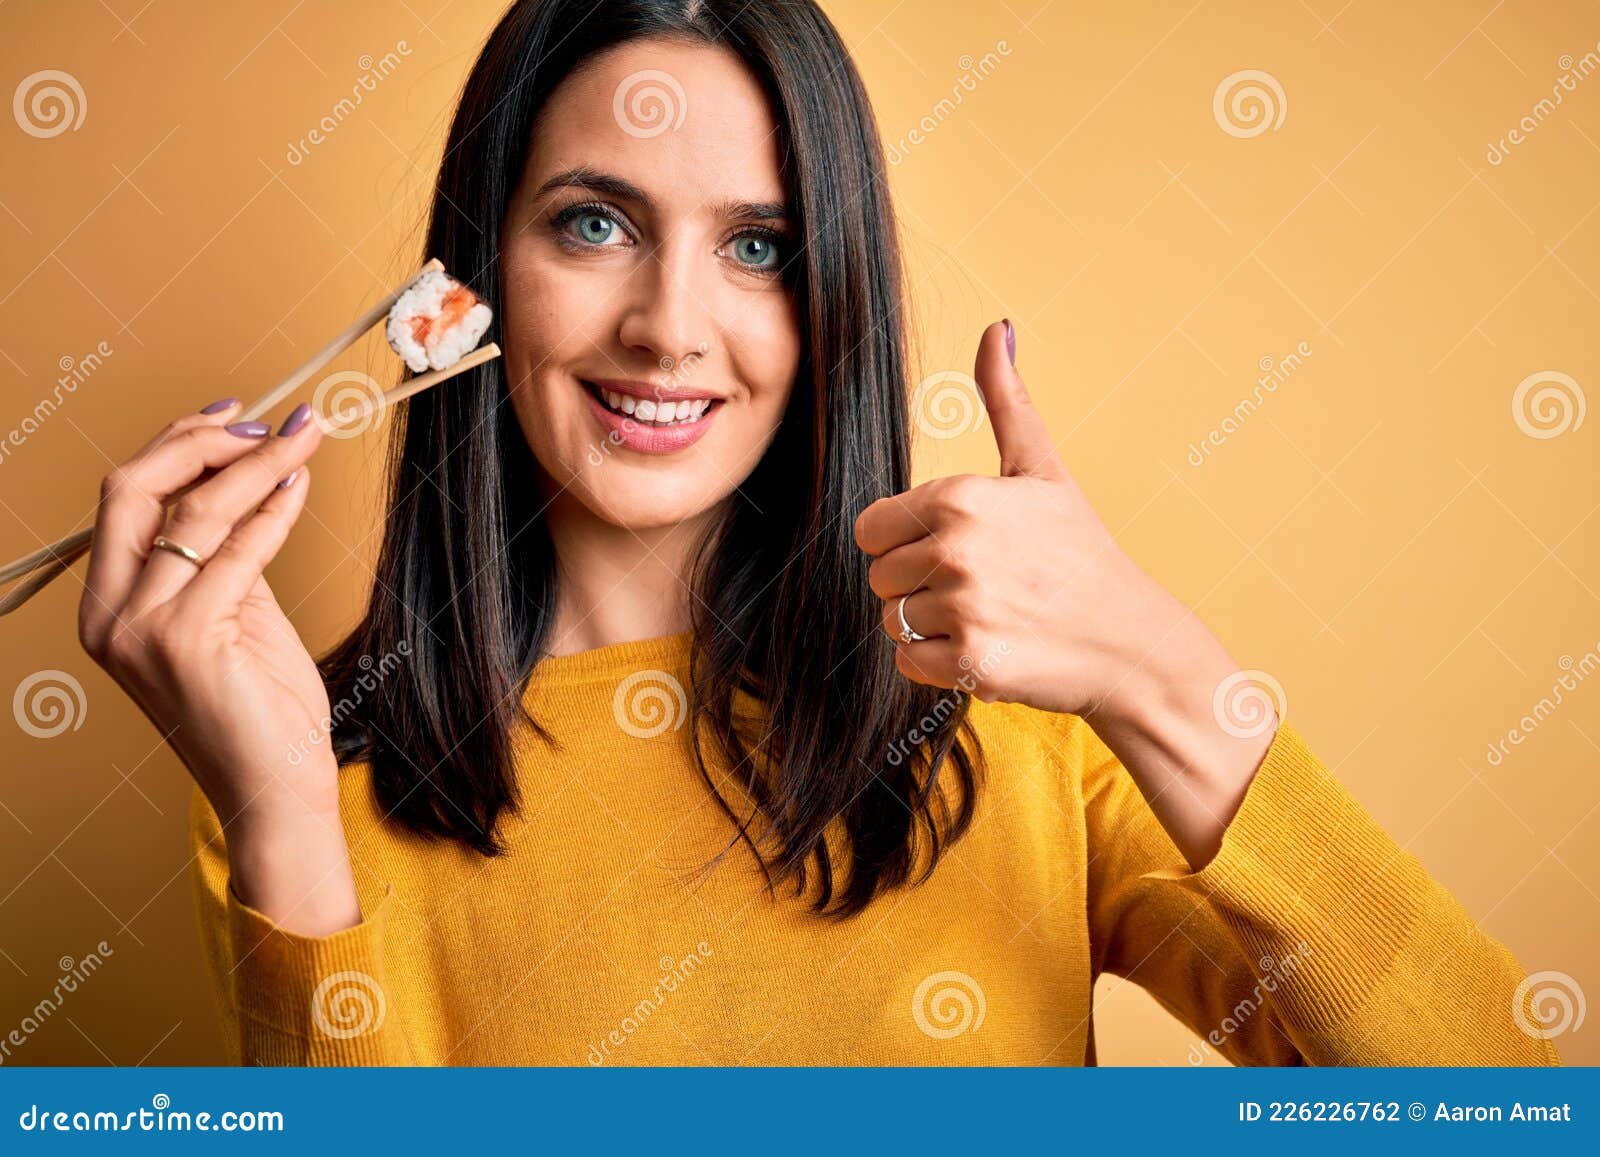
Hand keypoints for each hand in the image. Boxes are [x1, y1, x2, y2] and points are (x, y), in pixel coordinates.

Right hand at [78, 399, 359, 931]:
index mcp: (108, 609)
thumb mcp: (233, 617)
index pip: (126, 501)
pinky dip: (273, 509)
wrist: (276, 789)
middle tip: (267, 420)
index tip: (235, 419)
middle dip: (200, 441)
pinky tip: (300, 485)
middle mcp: (110, 617)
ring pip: (193, 513)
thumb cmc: (261, 710)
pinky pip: (237, 551)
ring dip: (255, 464)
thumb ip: (222, 558)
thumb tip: (246, 482)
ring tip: (304, 436)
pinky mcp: (188, 641)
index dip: (177, 448)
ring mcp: (142, 630)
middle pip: (134, 491)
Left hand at [853, 319, 1179, 717]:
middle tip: (978, 588)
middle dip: (916, 586)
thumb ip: (1007, 402)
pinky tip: (986, 648)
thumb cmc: (1081, 552)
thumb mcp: (1043, 469)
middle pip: (878, 577)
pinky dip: (939, 665)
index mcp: (961, 496)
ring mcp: (964, 606)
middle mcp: (957, 547)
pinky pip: (908, 663)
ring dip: (929, 627)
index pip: (870, 528)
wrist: (1131, 640)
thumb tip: (997, 327)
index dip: (903, 542)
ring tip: (988, 617)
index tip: (950, 549)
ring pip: (892, 621)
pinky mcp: (970, 662)